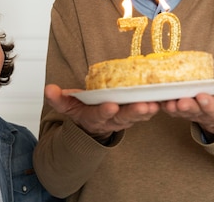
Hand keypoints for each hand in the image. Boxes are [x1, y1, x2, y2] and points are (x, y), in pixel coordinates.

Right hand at [44, 84, 159, 140]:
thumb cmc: (82, 110)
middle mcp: (112, 119)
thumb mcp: (67, 106)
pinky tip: (164, 98)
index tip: (110, 106)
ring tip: (157, 103)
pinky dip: (156, 106)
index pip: (100, 115)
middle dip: (134, 112)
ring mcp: (126, 118)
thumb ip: (58, 99)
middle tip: (144, 106)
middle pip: (124, 117)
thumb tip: (48, 89)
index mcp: (95, 116)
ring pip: (138, 116)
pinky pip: (148, 111)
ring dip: (148, 111)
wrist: (94, 124)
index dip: (105, 111)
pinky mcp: (137, 114)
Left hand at [160, 50, 213, 138]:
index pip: (213, 107)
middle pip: (192, 110)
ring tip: (163, 99)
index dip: (207, 103)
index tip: (203, 96)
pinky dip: (157, 102)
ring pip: (175, 110)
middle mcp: (201, 112)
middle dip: (186, 106)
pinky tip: (148, 94)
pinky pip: (164, 106)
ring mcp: (186, 112)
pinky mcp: (174, 108)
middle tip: (180, 101)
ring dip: (169, 106)